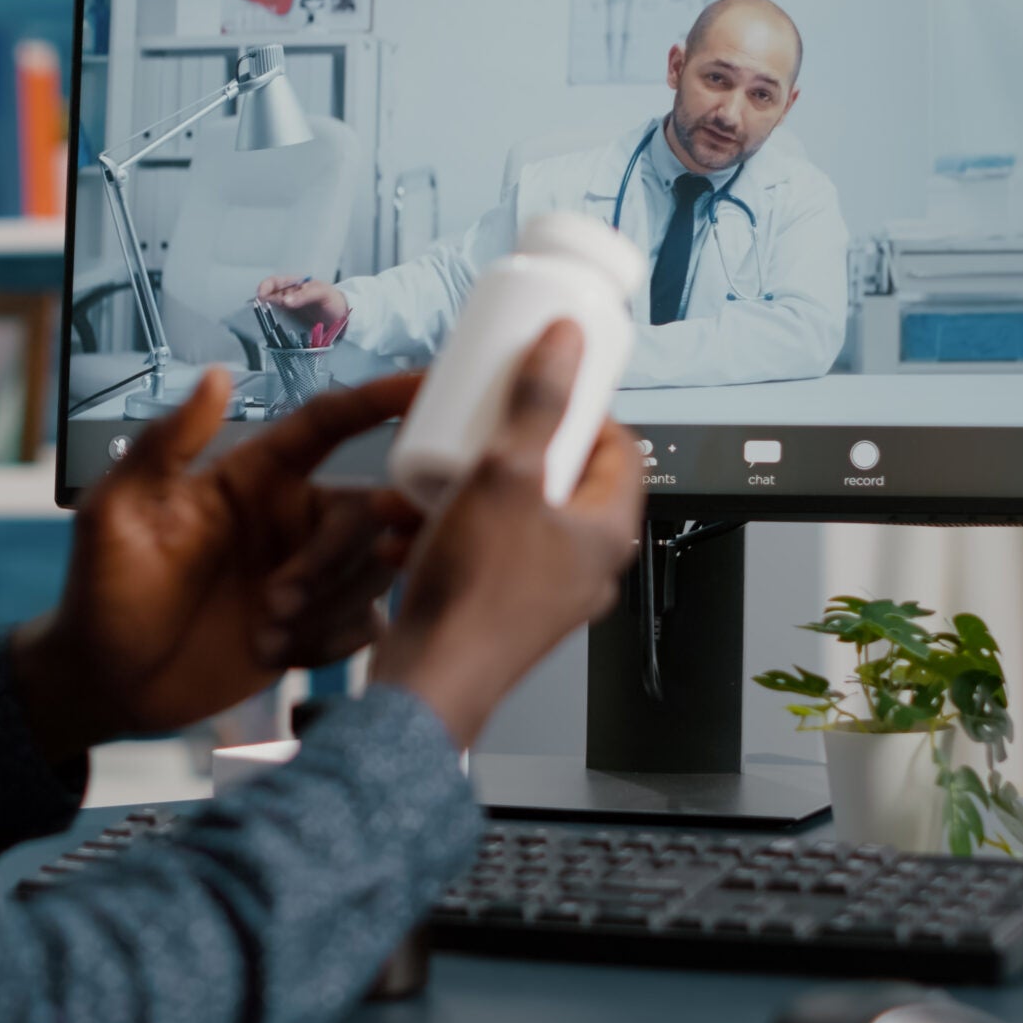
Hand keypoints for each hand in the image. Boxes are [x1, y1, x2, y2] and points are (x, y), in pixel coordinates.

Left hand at [12, 368, 422, 763]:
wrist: (105, 681)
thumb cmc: (102, 588)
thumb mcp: (116, 510)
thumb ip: (165, 444)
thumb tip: (214, 376)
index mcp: (253, 477)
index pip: (328, 424)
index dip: (379, 399)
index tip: (426, 384)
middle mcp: (290, 518)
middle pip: (363, 510)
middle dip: (334, 556)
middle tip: (277, 600)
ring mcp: (308, 574)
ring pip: (374, 569)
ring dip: (329, 605)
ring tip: (266, 634)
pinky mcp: (316, 628)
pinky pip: (365, 624)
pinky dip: (331, 642)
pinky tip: (279, 655)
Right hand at [256, 276, 349, 332]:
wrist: (344, 319)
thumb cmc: (334, 300)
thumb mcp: (322, 293)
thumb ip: (304, 295)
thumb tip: (285, 300)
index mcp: (294, 285)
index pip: (273, 282)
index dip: (264, 287)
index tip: (261, 295)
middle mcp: (287, 298)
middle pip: (267, 299)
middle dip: (262, 305)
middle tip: (262, 312)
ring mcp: (288, 313)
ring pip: (270, 314)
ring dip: (267, 319)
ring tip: (268, 324)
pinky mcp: (290, 326)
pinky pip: (278, 327)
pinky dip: (275, 330)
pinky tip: (276, 332)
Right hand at [369, 320, 645, 747]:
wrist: (430, 680)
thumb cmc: (477, 591)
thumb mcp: (507, 476)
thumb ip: (537, 406)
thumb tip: (567, 342)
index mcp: (606, 532)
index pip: (618, 448)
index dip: (579, 410)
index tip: (541, 387)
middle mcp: (584, 565)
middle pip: (558, 478)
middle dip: (505, 447)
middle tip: (475, 424)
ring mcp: (543, 592)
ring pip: (511, 515)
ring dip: (463, 488)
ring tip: (424, 476)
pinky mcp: (500, 610)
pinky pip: (480, 551)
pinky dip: (444, 530)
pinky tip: (404, 522)